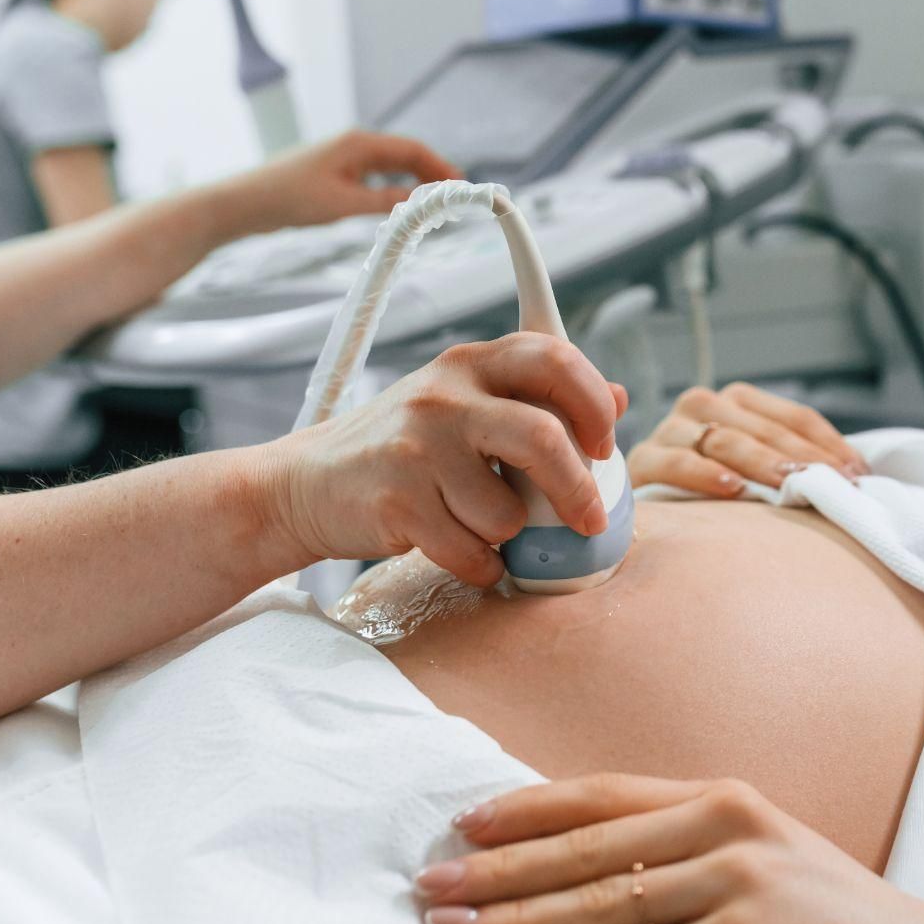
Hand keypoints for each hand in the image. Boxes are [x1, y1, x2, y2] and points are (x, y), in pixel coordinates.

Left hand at [215, 129, 464, 237]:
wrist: (245, 203)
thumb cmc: (289, 198)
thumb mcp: (343, 204)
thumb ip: (385, 201)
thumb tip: (420, 203)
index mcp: (358, 144)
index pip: (411, 150)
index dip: (439, 166)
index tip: (459, 185)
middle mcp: (354, 146)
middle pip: (404, 155)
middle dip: (431, 174)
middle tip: (453, 197)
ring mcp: (344, 159)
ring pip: (390, 167)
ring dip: (413, 181)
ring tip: (434, 202)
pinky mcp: (334, 174)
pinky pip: (374, 177)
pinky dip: (393, 188)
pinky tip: (400, 204)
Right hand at [259, 334, 628, 586]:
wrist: (304, 484)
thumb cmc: (401, 448)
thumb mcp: (464, 405)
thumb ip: (536, 398)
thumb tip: (618, 397)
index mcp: (469, 364)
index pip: (554, 358)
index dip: (595, 403)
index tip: (605, 444)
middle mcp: (444, 397)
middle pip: (543, 438)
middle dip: (577, 490)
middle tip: (588, 519)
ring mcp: (417, 449)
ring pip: (508, 512)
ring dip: (508, 534)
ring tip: (479, 523)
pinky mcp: (397, 503)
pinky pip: (473, 552)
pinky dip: (481, 565)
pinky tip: (462, 551)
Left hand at [414, 774, 923, 923]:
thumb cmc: (827, 922)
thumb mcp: (757, 862)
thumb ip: (679, 854)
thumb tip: (577, 872)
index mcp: (722, 800)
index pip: (604, 795)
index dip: (528, 809)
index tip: (464, 824)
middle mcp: (727, 827)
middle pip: (587, 854)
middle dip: (501, 875)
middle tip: (431, 891)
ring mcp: (738, 886)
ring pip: (602, 913)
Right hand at [627, 382, 866, 496]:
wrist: (650, 506)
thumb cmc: (715, 491)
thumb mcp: (759, 471)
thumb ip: (795, 463)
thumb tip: (856, 476)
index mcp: (738, 401)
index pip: (794, 417)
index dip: (828, 444)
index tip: (858, 474)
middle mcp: (704, 405)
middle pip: (763, 428)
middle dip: (801, 456)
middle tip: (832, 484)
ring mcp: (672, 429)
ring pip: (724, 439)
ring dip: (761, 462)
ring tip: (790, 483)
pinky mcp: (645, 460)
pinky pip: (676, 462)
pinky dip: (705, 474)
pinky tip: (733, 489)